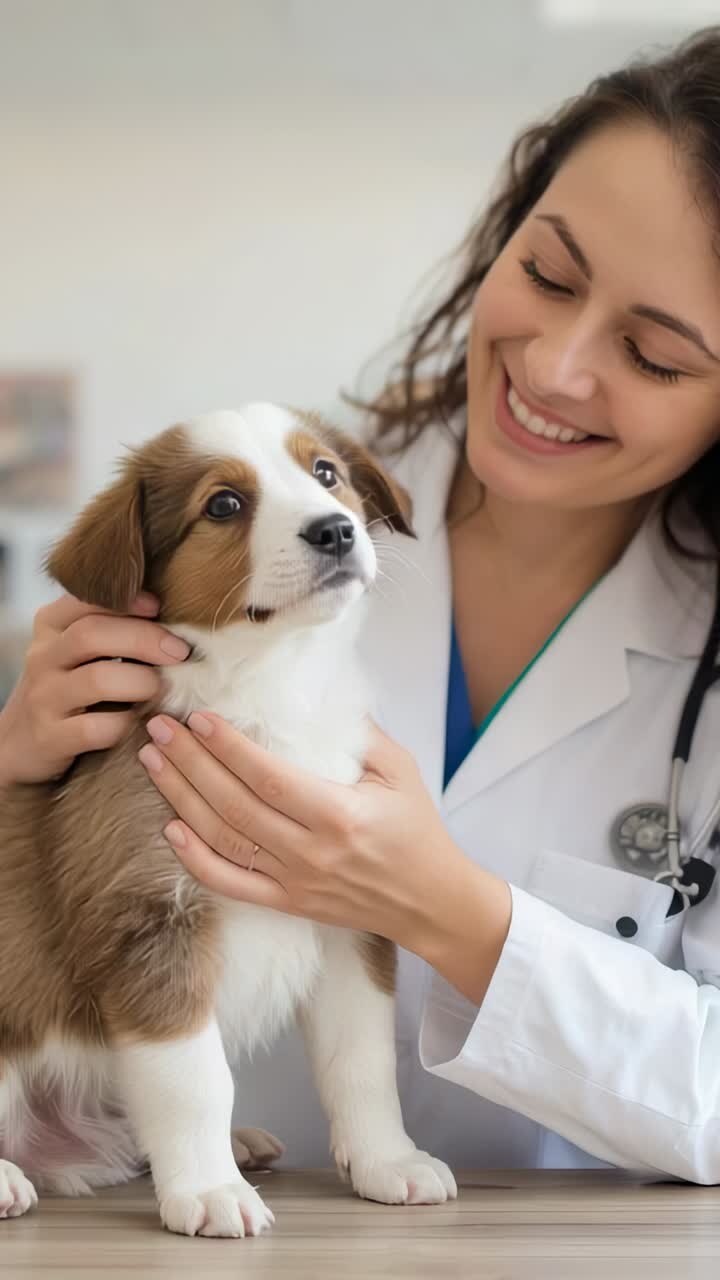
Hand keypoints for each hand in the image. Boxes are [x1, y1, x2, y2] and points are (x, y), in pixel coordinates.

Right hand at [0, 593, 191, 785]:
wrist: (21, 741)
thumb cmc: (68, 687)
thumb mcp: (77, 651)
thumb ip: (111, 627)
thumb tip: (176, 614)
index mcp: (51, 625)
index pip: (85, 598)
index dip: (127, 601)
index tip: (159, 607)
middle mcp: (43, 656)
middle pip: (93, 634)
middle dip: (145, 639)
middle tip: (180, 652)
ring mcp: (44, 697)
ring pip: (98, 679)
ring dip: (142, 682)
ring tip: (162, 688)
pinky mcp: (51, 737)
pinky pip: (96, 728)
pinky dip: (127, 724)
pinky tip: (141, 722)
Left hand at [139, 712, 511, 999]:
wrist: (429, 903)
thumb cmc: (417, 830)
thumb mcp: (401, 771)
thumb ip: (360, 733)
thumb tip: (314, 694)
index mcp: (340, 814)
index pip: (268, 777)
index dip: (227, 747)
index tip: (197, 718)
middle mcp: (311, 851)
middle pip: (234, 805)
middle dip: (190, 763)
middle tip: (158, 729)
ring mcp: (295, 882)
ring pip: (223, 840)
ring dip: (182, 799)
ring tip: (155, 763)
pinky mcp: (287, 903)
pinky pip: (230, 884)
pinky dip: (196, 860)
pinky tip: (170, 830)